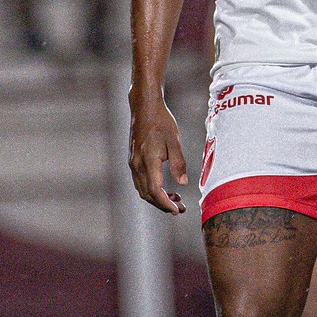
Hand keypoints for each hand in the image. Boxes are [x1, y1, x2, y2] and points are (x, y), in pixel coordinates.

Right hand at [127, 92, 188, 213]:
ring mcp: (133, 163)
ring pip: (142, 190)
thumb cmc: (161, 121)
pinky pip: (140, 182)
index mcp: (148, 160)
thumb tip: (183, 183)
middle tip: (180, 208)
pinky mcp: (133, 160)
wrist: (144, 107)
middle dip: (163, 205)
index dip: (166, 204)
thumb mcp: (174, 140)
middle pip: (147, 195)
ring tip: (175, 199)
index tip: (177, 210)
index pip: (155, 191)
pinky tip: (164, 187)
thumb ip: (178, 162)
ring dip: (157, 199)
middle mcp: (137, 165)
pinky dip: (151, 190)